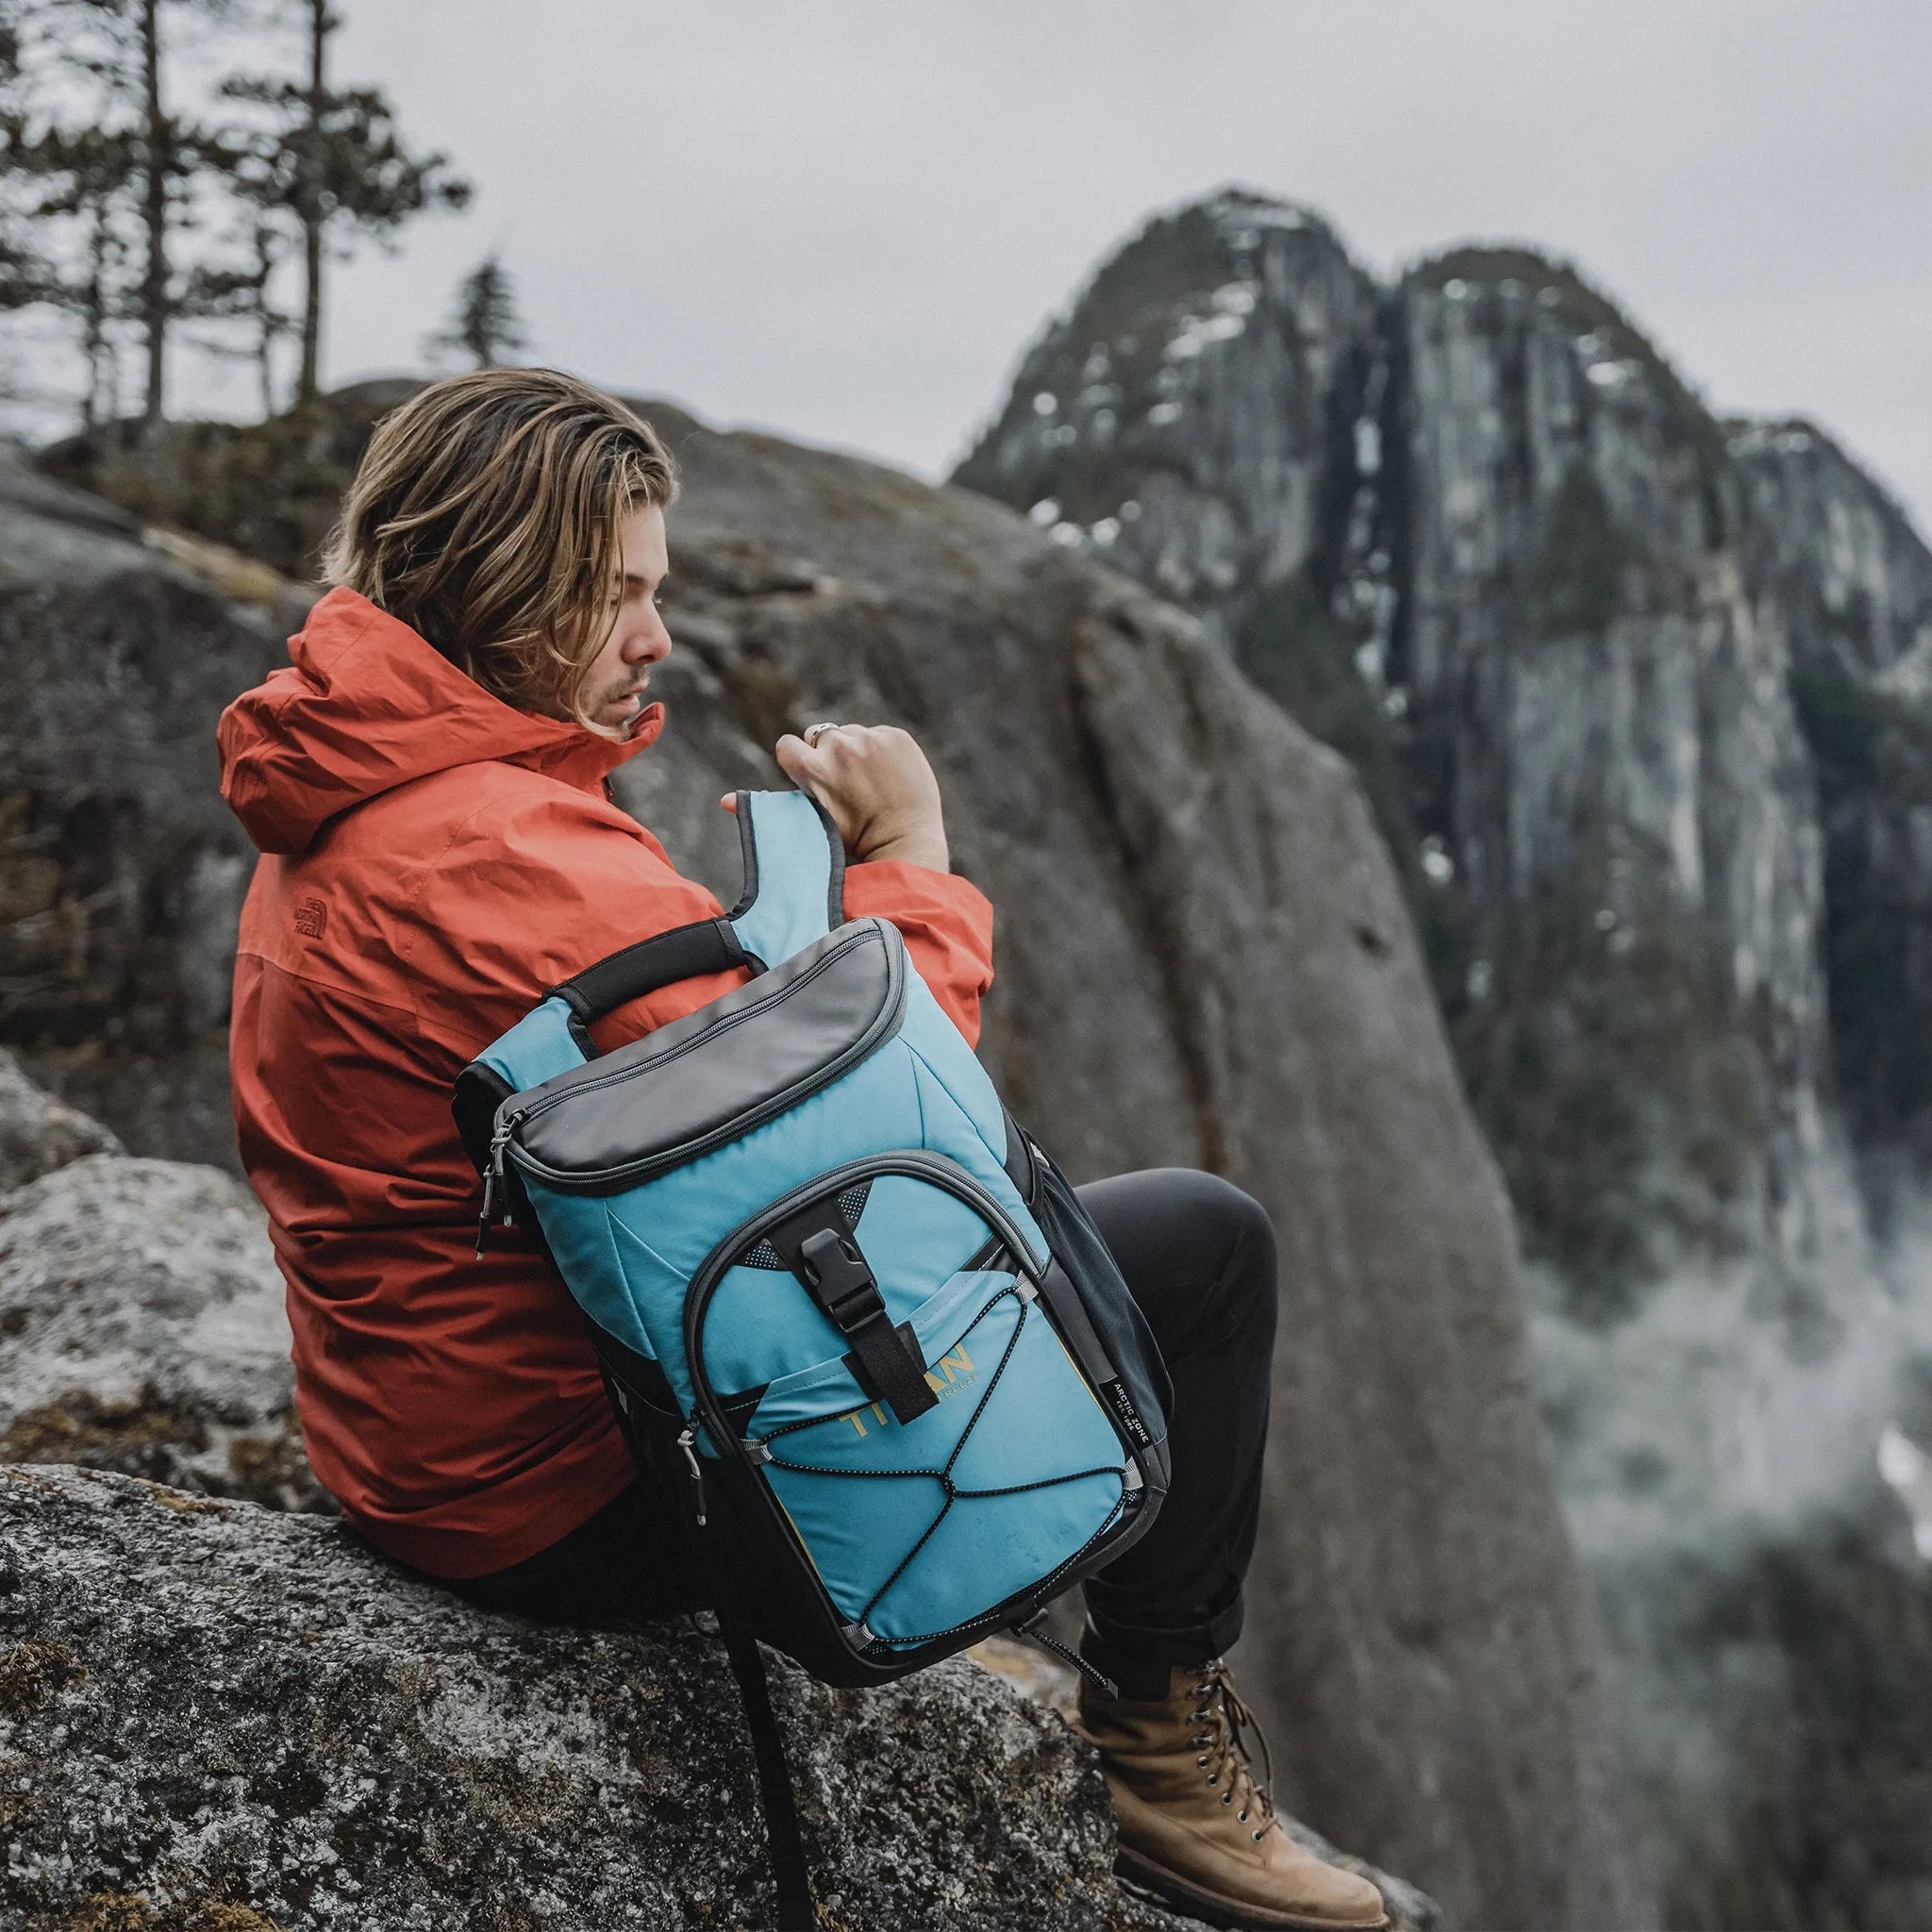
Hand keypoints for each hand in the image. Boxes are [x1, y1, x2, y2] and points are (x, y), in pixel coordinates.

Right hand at [720, 723, 948, 869]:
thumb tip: (723, 801)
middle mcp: (839, 746)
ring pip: (852, 734)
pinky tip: (889, 776)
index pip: (789, 746)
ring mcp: (871, 739)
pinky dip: (884, 751)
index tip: (813, 778)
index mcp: (811, 767)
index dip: (800, 762)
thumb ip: (768, 808)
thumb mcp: (807, 825)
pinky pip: (881, 735)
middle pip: (821, 736)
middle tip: (845, 784)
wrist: (906, 843)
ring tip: (870, 782)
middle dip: (828, 755)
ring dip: (857, 751)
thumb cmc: (851, 843)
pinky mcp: (896, 737)